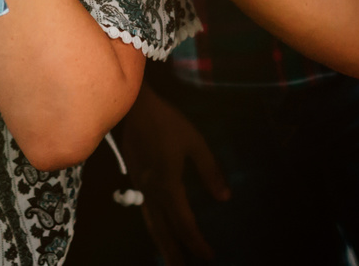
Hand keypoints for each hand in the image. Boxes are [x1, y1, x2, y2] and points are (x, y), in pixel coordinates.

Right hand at [122, 83, 229, 262]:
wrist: (134, 107)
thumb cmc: (167, 122)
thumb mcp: (195, 142)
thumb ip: (210, 170)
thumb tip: (224, 198)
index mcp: (168, 186)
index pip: (184, 223)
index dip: (197, 242)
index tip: (209, 256)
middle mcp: (152, 192)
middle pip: (163, 231)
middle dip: (174, 253)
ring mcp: (141, 187)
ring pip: (151, 223)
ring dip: (161, 244)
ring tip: (169, 260)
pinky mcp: (135, 179)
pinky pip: (145, 211)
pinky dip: (153, 227)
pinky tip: (157, 229)